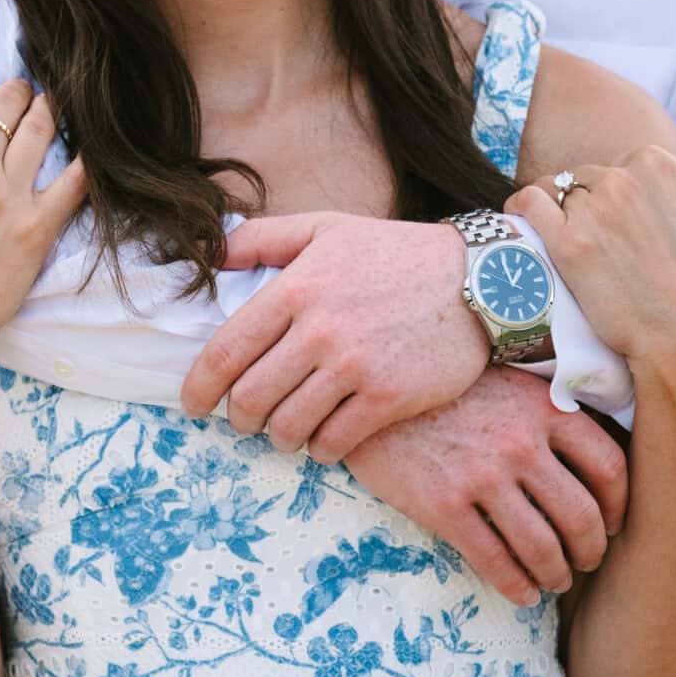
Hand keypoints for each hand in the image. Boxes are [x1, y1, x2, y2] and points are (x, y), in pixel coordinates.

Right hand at [0, 59, 87, 373]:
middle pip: (5, 104)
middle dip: (15, 87)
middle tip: (19, 88)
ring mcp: (8, 197)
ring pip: (41, 130)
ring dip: (48, 108)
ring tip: (50, 104)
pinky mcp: (38, 228)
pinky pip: (75, 180)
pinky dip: (86, 156)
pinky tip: (90, 145)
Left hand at [181, 212, 486, 459]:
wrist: (480, 281)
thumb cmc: (396, 255)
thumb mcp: (327, 228)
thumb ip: (264, 238)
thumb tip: (212, 252)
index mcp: (295, 288)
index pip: (224, 353)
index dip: (198, 388)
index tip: (195, 405)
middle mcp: (318, 329)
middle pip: (249, 398)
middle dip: (239, 417)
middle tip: (246, 418)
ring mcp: (354, 366)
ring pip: (287, 427)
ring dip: (279, 436)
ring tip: (286, 428)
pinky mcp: (387, 398)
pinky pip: (332, 443)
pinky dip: (319, 448)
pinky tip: (323, 438)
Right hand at [343, 368, 627, 602]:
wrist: (372, 394)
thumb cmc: (445, 390)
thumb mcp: (505, 382)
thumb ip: (549, 412)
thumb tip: (593, 459)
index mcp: (544, 407)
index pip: (609, 466)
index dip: (620, 505)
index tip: (614, 523)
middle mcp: (520, 442)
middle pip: (582, 516)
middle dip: (591, 550)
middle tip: (586, 561)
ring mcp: (481, 475)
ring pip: (542, 547)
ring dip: (556, 575)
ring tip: (552, 580)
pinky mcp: (444, 505)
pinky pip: (495, 561)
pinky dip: (516, 587)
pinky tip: (521, 593)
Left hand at [508, 150, 675, 384]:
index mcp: (658, 164)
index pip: (618, 166)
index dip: (614, 196)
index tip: (615, 223)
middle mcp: (623, 179)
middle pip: (585, 180)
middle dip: (586, 206)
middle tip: (593, 242)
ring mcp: (593, 210)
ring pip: (556, 194)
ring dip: (557, 215)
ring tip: (561, 243)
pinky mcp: (567, 243)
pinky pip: (527, 204)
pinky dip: (521, 209)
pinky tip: (520, 220)